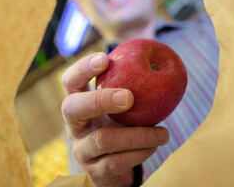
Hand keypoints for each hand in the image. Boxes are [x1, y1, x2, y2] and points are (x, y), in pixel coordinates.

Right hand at [61, 52, 169, 186]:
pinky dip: (140, 153)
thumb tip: (158, 62)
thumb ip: (130, 90)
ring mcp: (81, 150)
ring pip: (103, 139)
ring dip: (138, 135)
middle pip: (72, 108)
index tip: (105, 58)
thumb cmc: (120, 129)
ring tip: (163, 133)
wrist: (114, 170)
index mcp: (79, 105)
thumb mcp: (120, 111)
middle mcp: (74, 126)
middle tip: (129, 97)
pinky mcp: (93, 173)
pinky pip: (117, 162)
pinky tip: (154, 146)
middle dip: (100, 99)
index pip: (70, 82)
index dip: (82, 68)